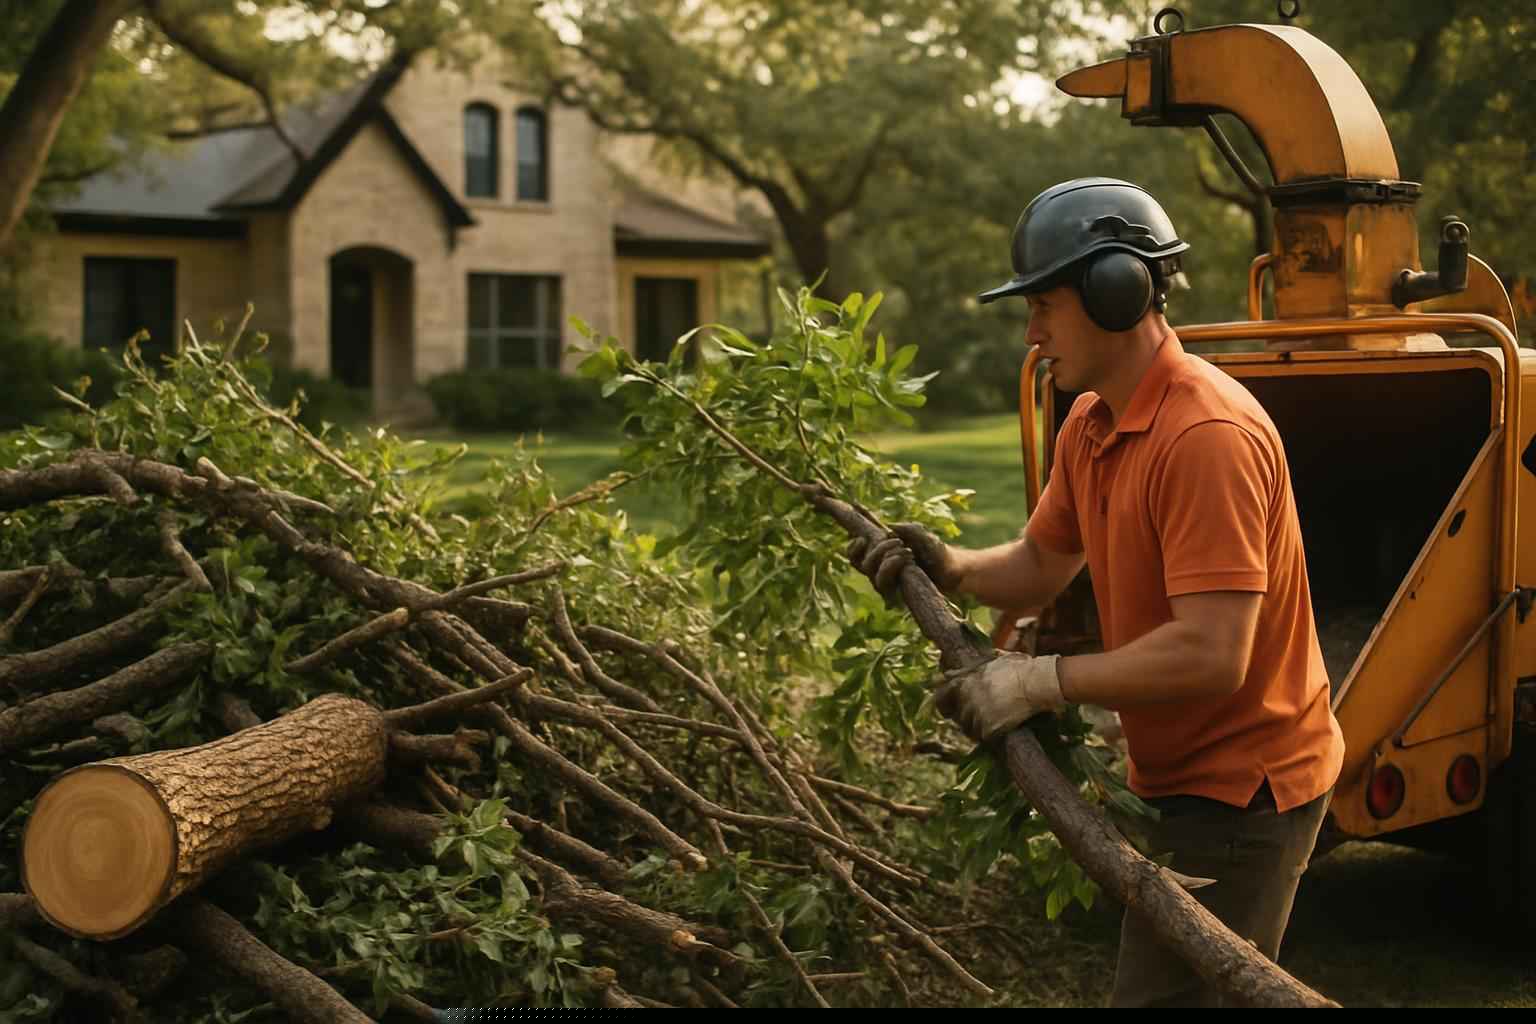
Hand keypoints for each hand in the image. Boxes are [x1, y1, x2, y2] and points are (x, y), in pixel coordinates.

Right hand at [845, 522, 959, 599]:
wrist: (954, 572)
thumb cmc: (937, 552)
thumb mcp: (923, 535)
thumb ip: (907, 529)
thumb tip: (888, 528)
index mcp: (882, 554)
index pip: (858, 553)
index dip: (852, 547)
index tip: (862, 538)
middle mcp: (882, 569)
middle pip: (861, 564)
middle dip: (877, 551)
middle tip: (897, 542)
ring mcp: (890, 583)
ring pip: (872, 574)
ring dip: (886, 559)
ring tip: (907, 552)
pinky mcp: (897, 593)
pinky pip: (883, 583)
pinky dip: (892, 566)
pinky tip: (907, 560)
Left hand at [933, 653, 1065, 741]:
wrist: (1035, 684)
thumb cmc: (1018, 668)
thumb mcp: (991, 661)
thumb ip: (970, 668)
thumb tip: (947, 673)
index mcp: (963, 682)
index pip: (941, 698)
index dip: (944, 704)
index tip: (949, 708)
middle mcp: (966, 700)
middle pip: (957, 716)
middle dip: (965, 715)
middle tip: (978, 715)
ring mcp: (977, 716)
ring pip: (968, 728)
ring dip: (976, 727)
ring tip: (990, 722)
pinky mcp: (989, 730)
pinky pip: (983, 737)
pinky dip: (989, 735)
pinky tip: (998, 730)